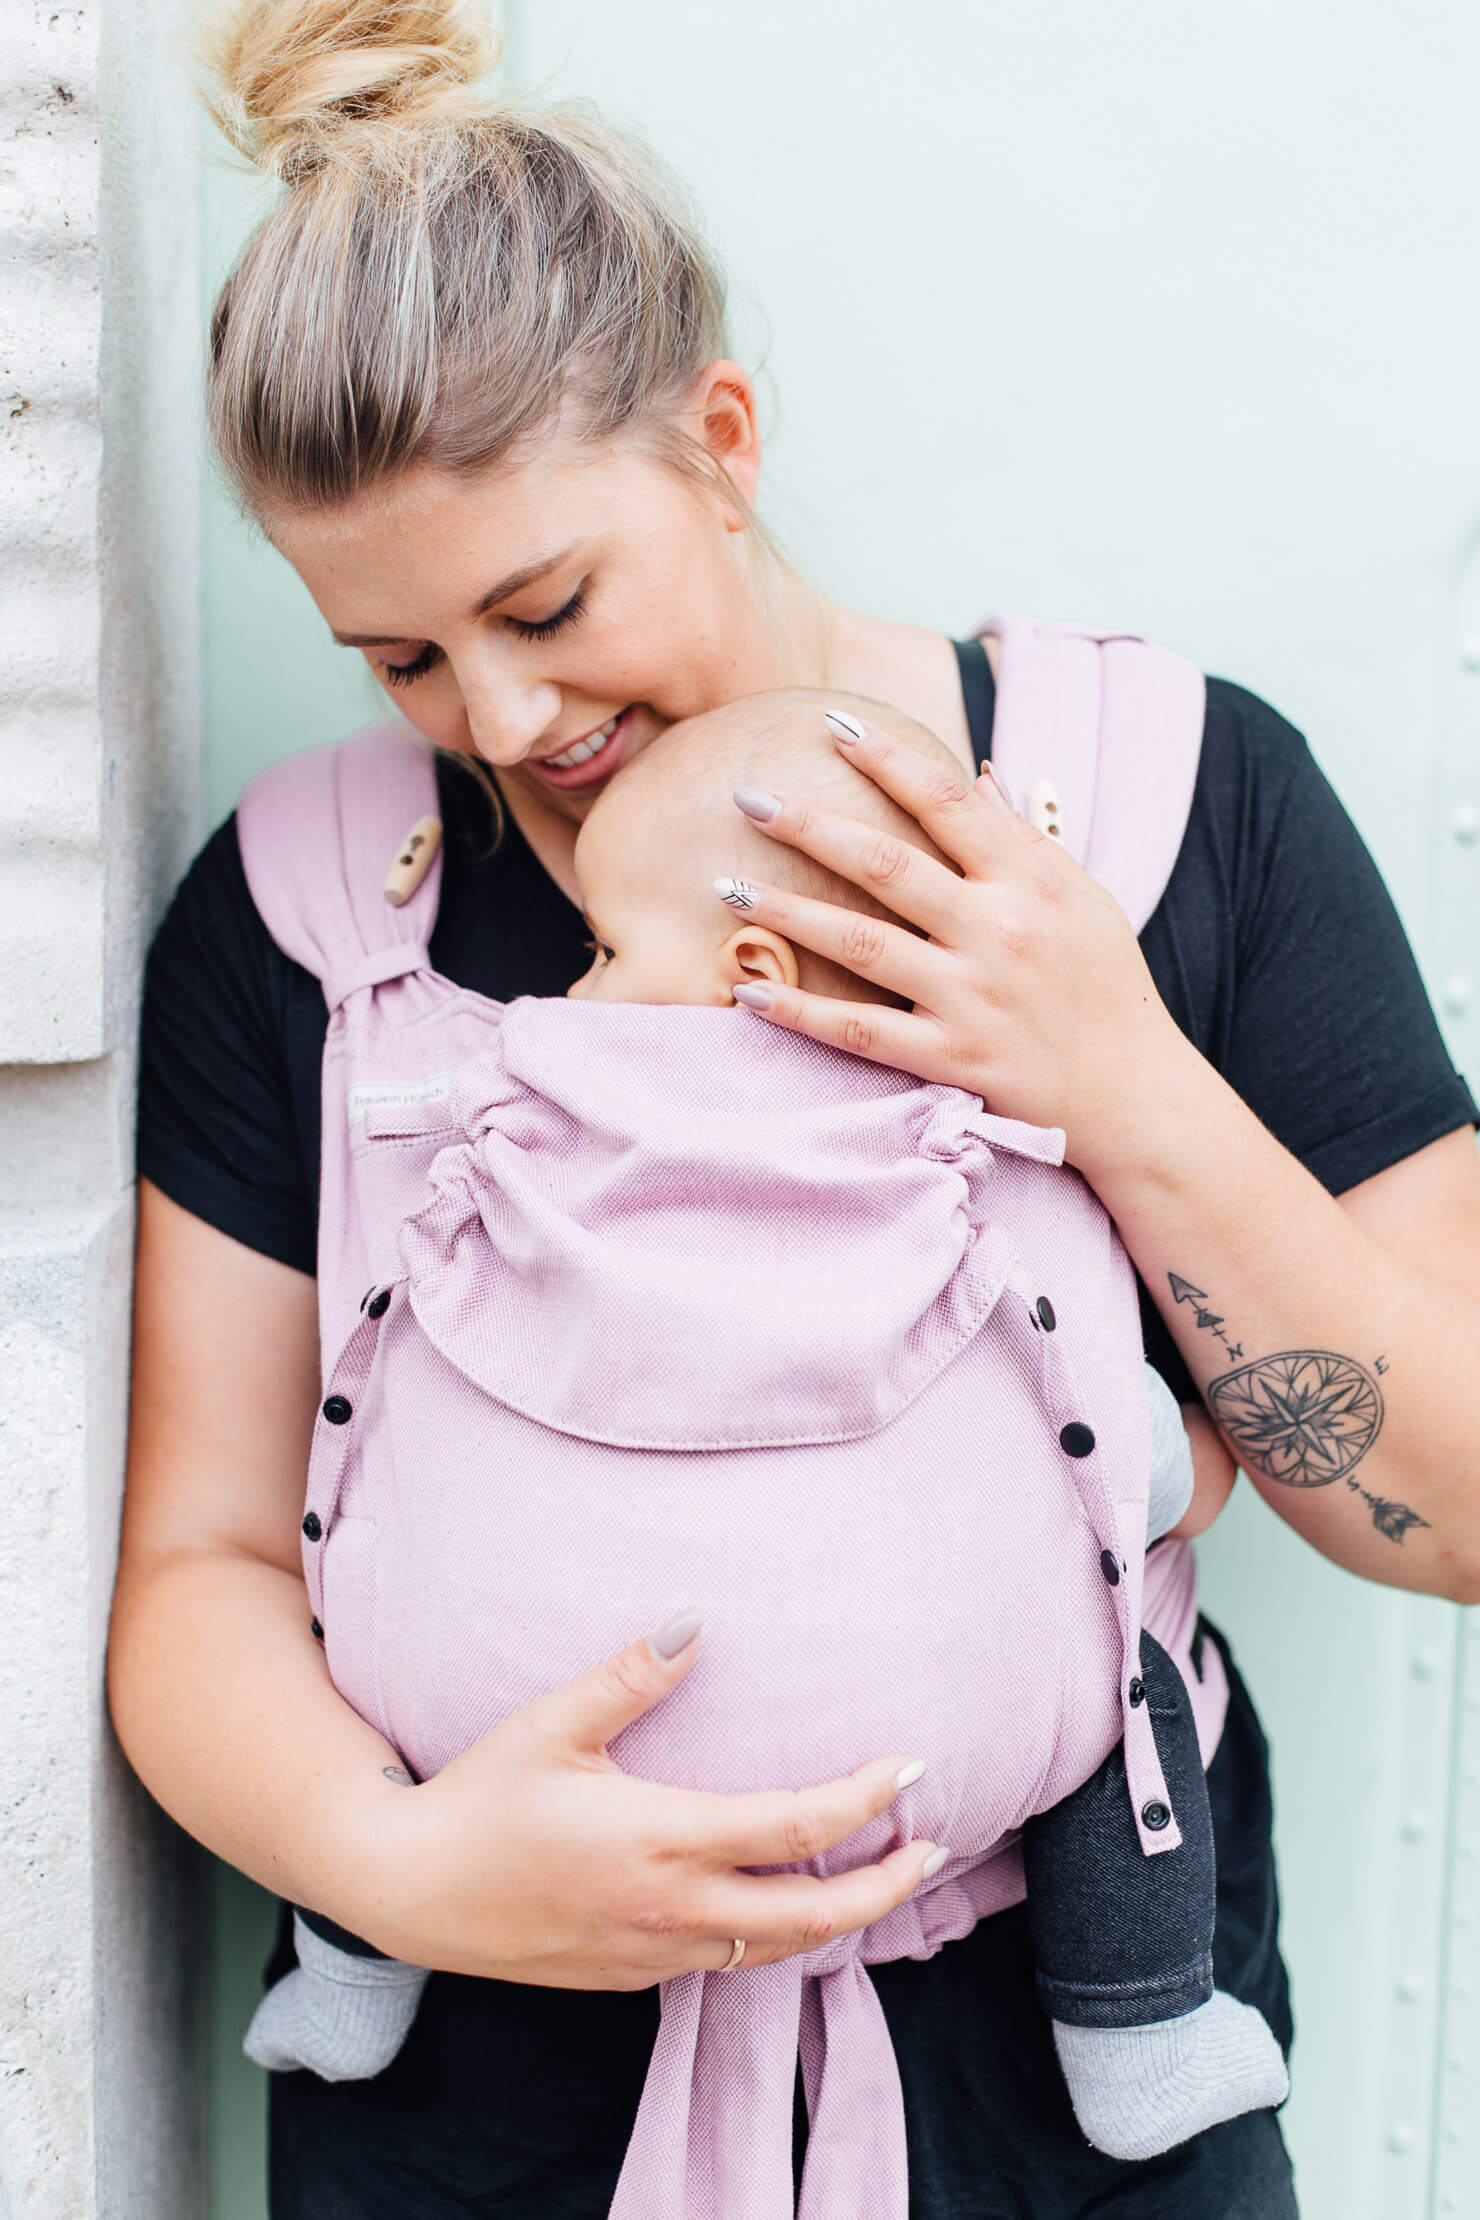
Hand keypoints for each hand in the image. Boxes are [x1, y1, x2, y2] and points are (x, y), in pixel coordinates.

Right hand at [347, 1614, 940, 1989]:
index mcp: (663, 1841)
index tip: (911, 1771)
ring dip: (837, 1917)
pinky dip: (773, 1934)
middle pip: (814, 1917)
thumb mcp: (551, 1724)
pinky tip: (781, 1902)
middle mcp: (672, 1909)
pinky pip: (725, 1961)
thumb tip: (695, 1619)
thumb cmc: (478, 1797)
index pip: (797, 1828)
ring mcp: (652, 1953)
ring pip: (774, 1948)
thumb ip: (630, 1675)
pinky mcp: (629, 1975)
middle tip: (935, 1850)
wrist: (407, 1891)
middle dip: (886, 1888)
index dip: (866, 1801)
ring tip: (877, 1876)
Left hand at [725, 714, 1190, 1174]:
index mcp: (1029, 881)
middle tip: (747, 794)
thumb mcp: (1084, 898)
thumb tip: (977, 774)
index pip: (948, 802)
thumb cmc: (1106, 986)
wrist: (1135, 1093)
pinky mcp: (952, 1058)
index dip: (889, 758)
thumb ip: (1025, 839)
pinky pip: (861, 1033)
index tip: (833, 723)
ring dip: (786, 910)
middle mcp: (998, 932)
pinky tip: (746, 993)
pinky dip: (801, 1014)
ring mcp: (971, 998)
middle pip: (888, 864)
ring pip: (862, 944)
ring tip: (724, 882)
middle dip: (811, 825)